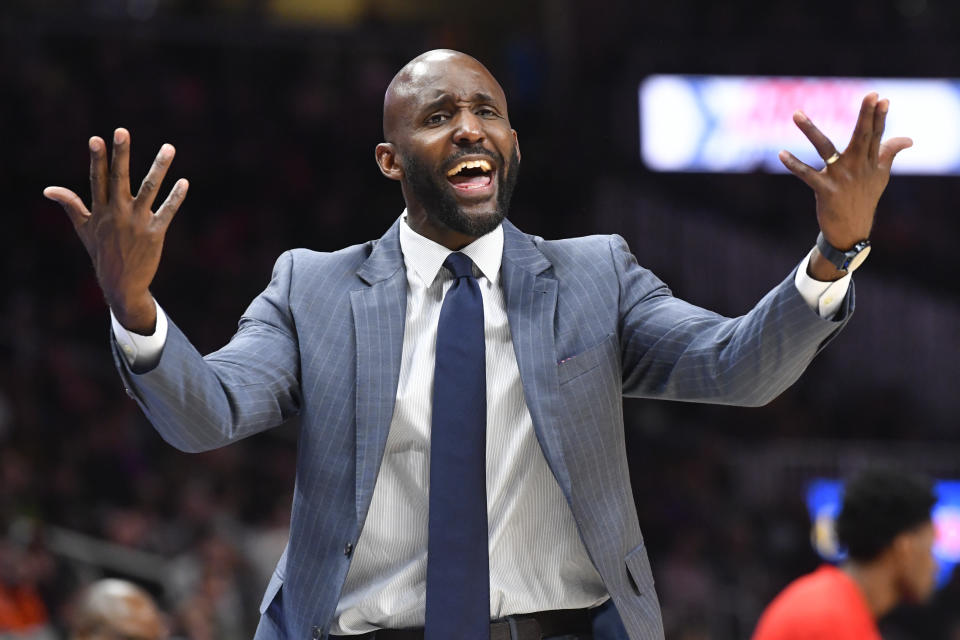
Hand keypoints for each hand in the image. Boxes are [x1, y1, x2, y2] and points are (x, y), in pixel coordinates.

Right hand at [44, 128, 187, 332]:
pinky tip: (184, 182)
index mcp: (100, 210)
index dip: (96, 159)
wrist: (121, 284)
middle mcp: (117, 213)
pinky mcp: (155, 233)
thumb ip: (71, 205)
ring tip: (169, 147)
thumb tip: (49, 190)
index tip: (96, 139)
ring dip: (159, 168)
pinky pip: (167, 211)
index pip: (97, 179)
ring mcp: (137, 222)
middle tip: (122, 131)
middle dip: (120, 155)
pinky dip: (176, 197)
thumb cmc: (102, 252)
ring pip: (149, 189)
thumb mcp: (83, 229)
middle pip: (119, 178)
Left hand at [778, 93, 911, 278]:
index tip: (882, 98)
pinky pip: (806, 175)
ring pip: (825, 149)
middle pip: (862, 136)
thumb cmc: (865, 199)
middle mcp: (857, 167)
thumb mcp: (880, 176)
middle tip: (870, 95)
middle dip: (866, 116)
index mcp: (870, 162)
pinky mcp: (825, 190)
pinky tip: (781, 154)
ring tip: (796, 114)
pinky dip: (793, 164)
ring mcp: (841, 178)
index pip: (876, 135)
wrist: (851, 231)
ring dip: (810, 130)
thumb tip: (909, 139)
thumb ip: (889, 154)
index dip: (879, 117)